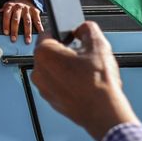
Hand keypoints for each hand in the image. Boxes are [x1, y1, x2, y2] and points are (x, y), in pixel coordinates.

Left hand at [1, 0, 43, 43]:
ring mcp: (27, 9)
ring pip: (27, 22)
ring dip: (27, 32)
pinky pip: (37, 20)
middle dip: (15, 31)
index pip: (6, 16)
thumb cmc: (16, 5)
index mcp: (10, 6)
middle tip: (14, 39)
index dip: (6, 25)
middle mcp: (18, 7)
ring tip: (27, 40)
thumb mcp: (7, 6)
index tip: (6, 33)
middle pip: (16, 20)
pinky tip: (40, 33)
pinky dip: (39, 27)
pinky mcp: (35, 11)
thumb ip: (2, 12)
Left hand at [31, 21, 137, 140]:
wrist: (104, 113)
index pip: (48, 33)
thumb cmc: (99, 82)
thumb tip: (82, 27)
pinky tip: (84, 84)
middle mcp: (38, 70)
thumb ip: (87, 28)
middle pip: (51, 52)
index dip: (64, 33)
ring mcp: (43, 87)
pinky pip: (57, 84)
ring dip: (67, 68)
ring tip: (86, 72)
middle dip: (66, 51)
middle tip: (84, 56)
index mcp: (44, 53)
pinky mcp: (50, 100)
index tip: (74, 36)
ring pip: (54, 69)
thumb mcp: (98, 44)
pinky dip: (67, 82)